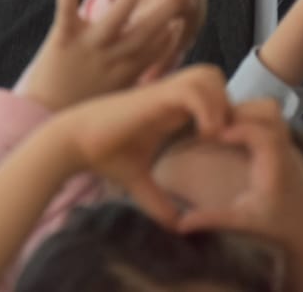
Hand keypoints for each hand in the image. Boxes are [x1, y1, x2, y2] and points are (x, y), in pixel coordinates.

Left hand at [17, 0, 193, 109]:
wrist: (42, 116)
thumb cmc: (82, 104)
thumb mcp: (118, 94)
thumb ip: (138, 75)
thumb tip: (157, 65)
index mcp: (128, 72)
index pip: (157, 47)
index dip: (174, 27)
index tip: (191, 9)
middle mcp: (112, 59)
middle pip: (145, 30)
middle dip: (167, 8)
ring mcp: (89, 48)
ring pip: (115, 17)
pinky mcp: (63, 39)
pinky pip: (66, 12)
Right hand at [51, 64, 231, 226]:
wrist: (75, 142)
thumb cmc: (106, 156)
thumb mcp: (139, 182)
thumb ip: (158, 201)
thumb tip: (175, 227)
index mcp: (170, 109)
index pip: (211, 92)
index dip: (224, 112)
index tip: (224, 143)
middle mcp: (169, 95)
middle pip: (214, 76)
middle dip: (227, 101)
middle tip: (224, 135)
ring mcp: (162, 92)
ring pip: (208, 76)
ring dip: (219, 104)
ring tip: (213, 135)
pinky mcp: (153, 96)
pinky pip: (192, 90)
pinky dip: (205, 108)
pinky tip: (202, 135)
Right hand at [175, 100, 302, 291]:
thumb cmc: (276, 227)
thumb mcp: (243, 223)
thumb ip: (213, 219)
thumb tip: (180, 224)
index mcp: (275, 164)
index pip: (261, 132)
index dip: (238, 128)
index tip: (214, 134)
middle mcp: (285, 149)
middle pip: (268, 111)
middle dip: (240, 111)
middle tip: (216, 124)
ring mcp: (288, 143)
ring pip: (271, 110)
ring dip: (246, 112)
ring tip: (224, 127)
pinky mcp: (286, 144)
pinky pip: (270, 118)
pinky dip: (252, 118)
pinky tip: (234, 134)